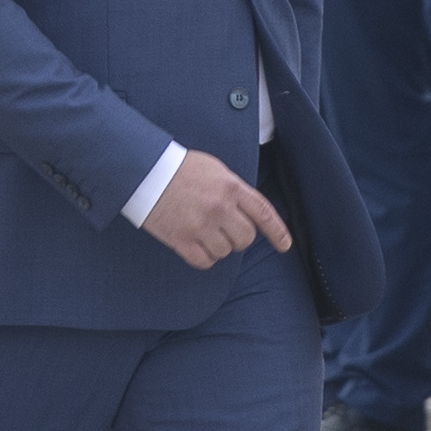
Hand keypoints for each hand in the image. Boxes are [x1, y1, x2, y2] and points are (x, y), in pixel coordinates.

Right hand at [139, 148, 294, 268]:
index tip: (284, 246)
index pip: (263, 213)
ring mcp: (201, 225)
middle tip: (225, 229)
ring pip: (225, 251)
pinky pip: (204, 261)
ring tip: (204, 231)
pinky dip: (204, 258)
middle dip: (239, 238)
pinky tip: (196, 245)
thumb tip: (246, 210)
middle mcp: (220, 208)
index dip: (277, 232)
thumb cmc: (179, 168)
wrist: (146, 172)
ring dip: (219, 246)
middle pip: (245, 238)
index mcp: (231, 187)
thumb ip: (234, 190)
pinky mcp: (182, 240)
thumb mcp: (215, 170)